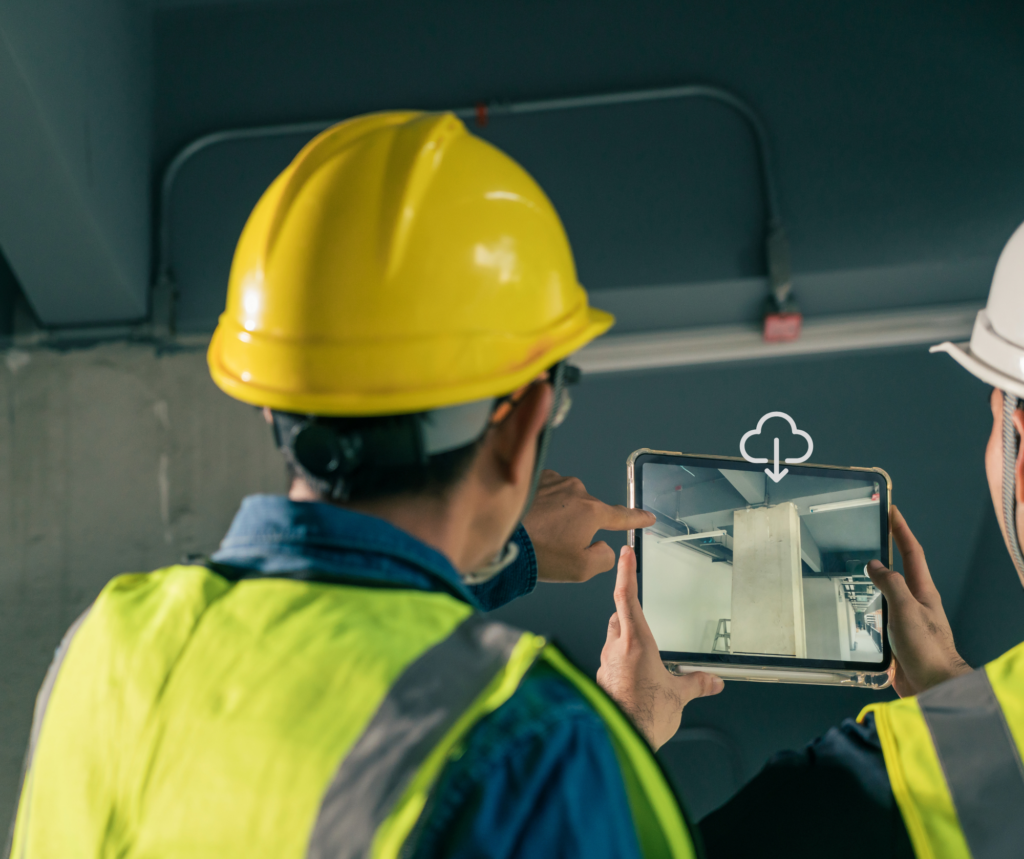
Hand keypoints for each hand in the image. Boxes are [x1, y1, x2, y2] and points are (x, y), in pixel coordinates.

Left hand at [522, 470, 655, 582]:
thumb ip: (604, 558)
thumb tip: (603, 546)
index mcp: (593, 512)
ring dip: (560, 514)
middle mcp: (577, 491)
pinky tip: (532, 518)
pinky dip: (544, 504)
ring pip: (568, 501)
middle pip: (589, 511)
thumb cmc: (539, 554)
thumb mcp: (581, 569)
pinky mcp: (537, 478)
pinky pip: (549, 492)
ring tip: (540, 532)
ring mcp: (556, 482)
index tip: (648, 517)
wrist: (502, 536)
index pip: (622, 516)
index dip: (637, 518)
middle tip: (557, 545)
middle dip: (579, 527)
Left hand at [596, 545, 723, 749]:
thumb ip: (695, 684)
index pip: (626, 597)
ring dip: (622, 639)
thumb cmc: (645, 716)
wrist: (621, 739)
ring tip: (640, 652)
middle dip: (625, 611)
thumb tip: (711, 681)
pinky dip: (620, 663)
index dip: (625, 572)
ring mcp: (605, 665)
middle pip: (616, 617)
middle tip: (635, 609)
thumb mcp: (678, 697)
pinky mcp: (602, 681)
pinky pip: (609, 664)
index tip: (625, 555)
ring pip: (610, 640)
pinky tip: (632, 677)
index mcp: (636, 643)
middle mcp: (616, 650)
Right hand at [866, 505, 970, 697]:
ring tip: (848, 571)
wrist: (933, 687)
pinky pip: (876, 619)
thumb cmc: (926, 647)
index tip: (891, 511)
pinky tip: (850, 612)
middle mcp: (915, 603)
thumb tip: (875, 565)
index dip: (901, 530)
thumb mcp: (907, 609)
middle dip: (883, 552)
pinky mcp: (895, 640)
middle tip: (865, 537)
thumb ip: (891, 584)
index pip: (912, 553)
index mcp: (922, 592)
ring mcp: (905, 621)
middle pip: (897, 571)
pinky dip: (863, 611)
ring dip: (869, 583)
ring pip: (884, 595)